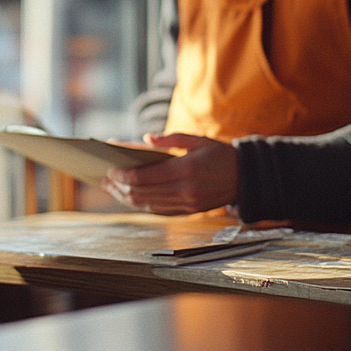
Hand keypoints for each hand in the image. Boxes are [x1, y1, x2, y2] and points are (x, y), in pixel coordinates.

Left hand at [102, 133, 237, 214]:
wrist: (247, 178)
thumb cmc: (220, 155)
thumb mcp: (198, 140)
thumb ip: (171, 139)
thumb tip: (145, 139)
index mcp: (186, 170)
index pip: (145, 177)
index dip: (124, 175)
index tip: (109, 169)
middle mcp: (185, 191)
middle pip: (142, 194)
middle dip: (120, 187)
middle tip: (104, 179)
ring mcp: (187, 204)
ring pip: (148, 205)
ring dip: (127, 198)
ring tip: (111, 188)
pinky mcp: (189, 212)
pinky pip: (159, 210)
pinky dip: (141, 204)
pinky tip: (130, 196)